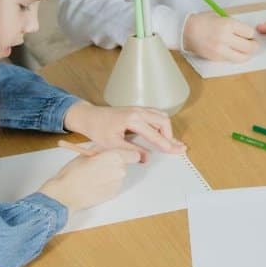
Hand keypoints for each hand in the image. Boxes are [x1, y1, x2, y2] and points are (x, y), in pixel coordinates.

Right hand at [36, 148, 140, 210]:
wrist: (65, 194)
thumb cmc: (73, 174)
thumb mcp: (86, 154)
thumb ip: (100, 149)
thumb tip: (106, 147)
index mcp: (115, 157)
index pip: (134, 154)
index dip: (127, 154)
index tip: (121, 154)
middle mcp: (120, 171)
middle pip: (124, 164)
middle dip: (115, 163)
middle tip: (101, 164)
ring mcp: (117, 184)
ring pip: (119, 175)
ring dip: (111, 173)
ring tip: (94, 175)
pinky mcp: (113, 194)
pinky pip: (114, 184)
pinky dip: (107, 183)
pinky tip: (95, 183)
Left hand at [63, 101, 186, 160]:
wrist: (89, 117)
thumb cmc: (98, 129)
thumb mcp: (113, 144)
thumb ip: (131, 151)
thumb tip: (146, 157)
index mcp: (133, 119)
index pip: (155, 134)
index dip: (166, 144)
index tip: (176, 151)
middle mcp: (138, 111)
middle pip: (163, 120)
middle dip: (170, 135)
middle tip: (173, 148)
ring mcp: (138, 108)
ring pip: (160, 116)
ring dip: (166, 129)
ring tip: (167, 142)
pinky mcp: (137, 109)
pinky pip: (155, 114)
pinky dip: (160, 124)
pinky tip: (158, 134)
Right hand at [183, 12, 258, 61]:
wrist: (186, 31)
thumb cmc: (204, 21)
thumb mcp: (221, 17)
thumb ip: (235, 25)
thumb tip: (249, 33)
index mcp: (228, 25)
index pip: (250, 33)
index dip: (252, 34)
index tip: (251, 34)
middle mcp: (225, 38)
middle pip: (249, 47)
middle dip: (254, 45)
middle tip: (253, 43)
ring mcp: (220, 50)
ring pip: (243, 57)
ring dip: (247, 54)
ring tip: (245, 50)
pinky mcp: (216, 58)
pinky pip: (232, 60)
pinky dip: (236, 56)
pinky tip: (234, 51)